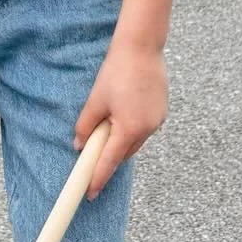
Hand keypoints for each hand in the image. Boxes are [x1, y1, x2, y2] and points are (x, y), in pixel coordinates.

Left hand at [72, 39, 167, 197]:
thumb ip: (86, 126)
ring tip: (107, 123)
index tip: (90, 193)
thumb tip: (80, 144)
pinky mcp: (161, 112)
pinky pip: (143, 129)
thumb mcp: (95, 100)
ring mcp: (157, 121)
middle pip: (123, 153)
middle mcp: (147, 129)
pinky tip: (121, 114)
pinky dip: (130, 129)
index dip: (98, 178)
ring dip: (119, 141)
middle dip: (108, 156)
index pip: (110, 162)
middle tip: (91, 154)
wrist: (141, 48)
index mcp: (129, 129)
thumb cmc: (117, 71)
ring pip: (133, 142)